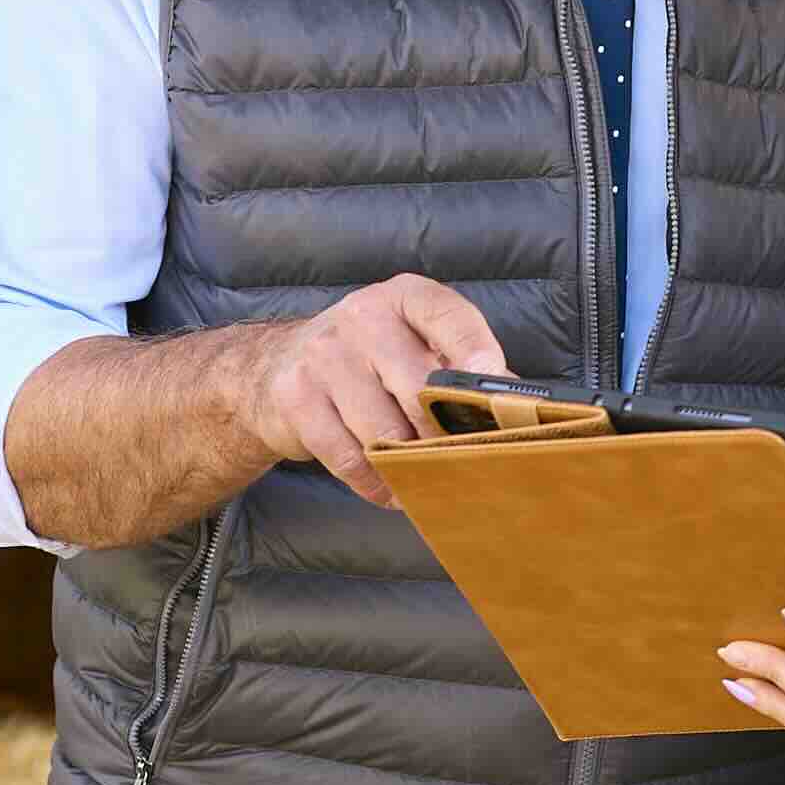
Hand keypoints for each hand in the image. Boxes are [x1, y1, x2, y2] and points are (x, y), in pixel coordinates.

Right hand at [233, 276, 501, 506]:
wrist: (272, 368)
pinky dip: (376, 483)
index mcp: (403, 297)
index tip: (498, 391)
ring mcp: (325, 357)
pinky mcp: (297, 400)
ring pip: (384, 432)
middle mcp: (362, 317)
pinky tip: (389, 488)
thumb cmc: (366, 359)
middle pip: (419, 387)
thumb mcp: (410, 343)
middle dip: (441, 431)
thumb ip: (457, 366)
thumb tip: (512, 406)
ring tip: (421, 476)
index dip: (478, 355)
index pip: (449, 317)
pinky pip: (350, 458)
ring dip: (407, 464)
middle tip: (457, 457)